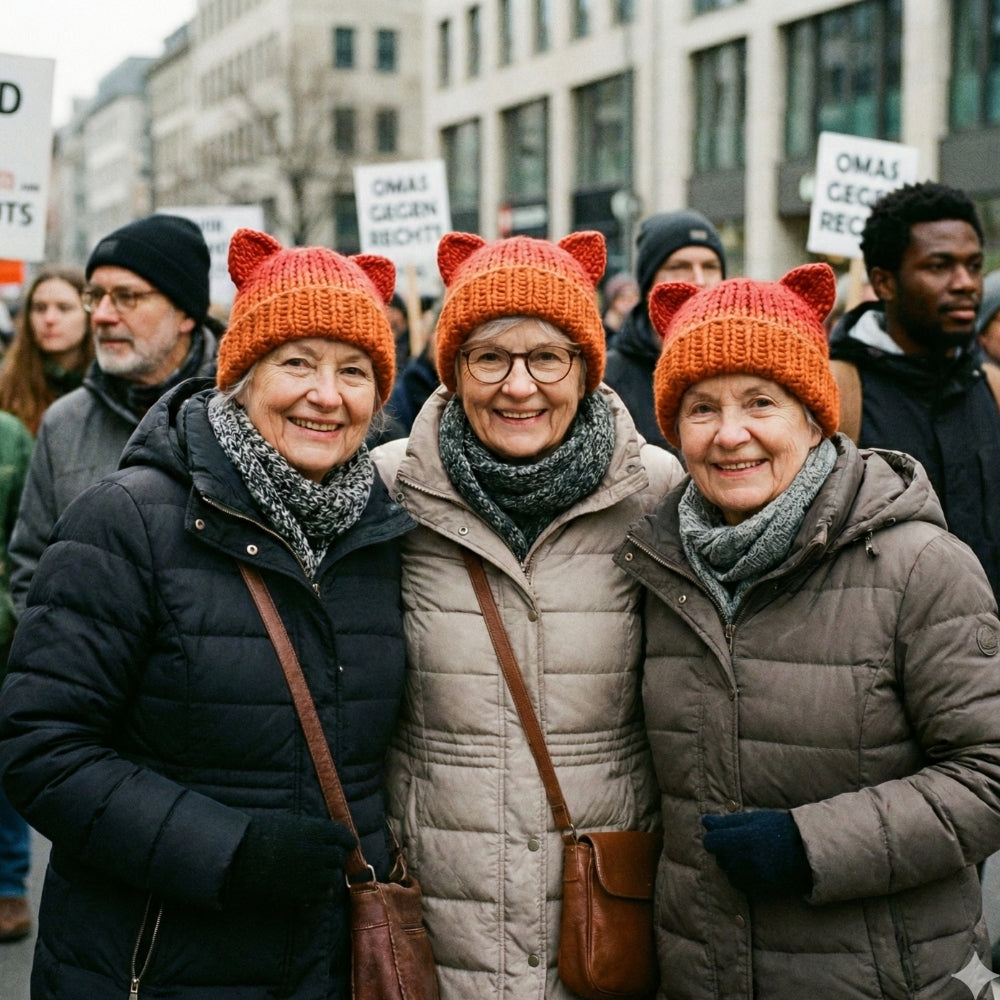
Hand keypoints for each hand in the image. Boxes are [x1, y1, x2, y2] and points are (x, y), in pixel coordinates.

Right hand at [228, 812, 357, 905]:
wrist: (241, 858)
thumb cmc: (260, 834)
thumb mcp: (291, 824)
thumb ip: (312, 832)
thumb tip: (325, 838)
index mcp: (318, 831)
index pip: (344, 836)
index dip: (346, 841)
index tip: (347, 844)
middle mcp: (320, 853)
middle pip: (339, 858)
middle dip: (335, 859)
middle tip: (328, 860)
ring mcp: (313, 875)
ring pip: (333, 878)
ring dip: (328, 876)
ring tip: (318, 876)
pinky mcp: (302, 894)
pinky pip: (320, 896)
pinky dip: (318, 893)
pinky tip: (310, 890)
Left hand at [701, 810, 811, 896]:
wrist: (805, 851)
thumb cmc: (777, 829)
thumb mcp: (752, 819)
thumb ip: (726, 822)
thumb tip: (705, 821)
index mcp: (740, 838)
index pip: (710, 842)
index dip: (715, 838)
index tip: (724, 836)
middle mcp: (742, 859)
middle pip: (719, 858)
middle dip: (726, 852)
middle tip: (744, 844)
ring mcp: (751, 875)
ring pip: (729, 873)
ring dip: (734, 865)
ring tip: (751, 856)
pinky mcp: (759, 888)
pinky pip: (740, 884)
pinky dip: (743, 877)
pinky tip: (755, 868)